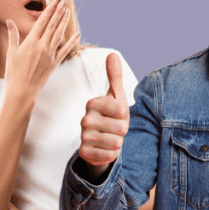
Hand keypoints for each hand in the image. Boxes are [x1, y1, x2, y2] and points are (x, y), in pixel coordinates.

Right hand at [3, 0, 78, 97]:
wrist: (22, 91)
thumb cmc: (13, 73)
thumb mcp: (11, 53)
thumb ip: (13, 35)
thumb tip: (9, 21)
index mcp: (30, 42)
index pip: (42, 22)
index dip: (49, 11)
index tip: (54, 2)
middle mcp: (42, 46)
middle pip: (52, 26)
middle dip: (58, 12)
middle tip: (64, 2)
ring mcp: (49, 55)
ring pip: (59, 35)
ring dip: (64, 23)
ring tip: (68, 12)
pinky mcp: (54, 64)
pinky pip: (65, 51)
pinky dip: (71, 42)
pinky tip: (77, 34)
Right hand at [78, 53, 129, 170]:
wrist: (102, 142)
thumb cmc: (112, 117)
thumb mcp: (116, 97)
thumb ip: (115, 77)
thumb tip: (112, 54)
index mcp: (93, 103)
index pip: (122, 109)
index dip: (125, 115)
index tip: (117, 115)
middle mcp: (86, 119)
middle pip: (121, 128)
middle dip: (123, 131)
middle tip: (115, 129)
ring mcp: (83, 136)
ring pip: (116, 143)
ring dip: (118, 143)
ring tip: (111, 138)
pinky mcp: (84, 153)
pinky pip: (109, 155)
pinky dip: (112, 154)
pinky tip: (106, 149)